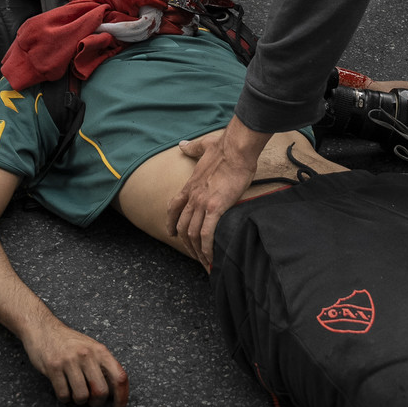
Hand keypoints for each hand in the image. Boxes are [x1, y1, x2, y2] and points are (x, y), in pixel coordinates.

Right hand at [24, 321, 128, 406]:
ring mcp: (70, 361)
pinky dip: (64, 398)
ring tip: (75, 392)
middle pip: (101, 391)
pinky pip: (63, 394)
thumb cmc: (69, 341)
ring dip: (79, 401)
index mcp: (101, 351)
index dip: (122, 397)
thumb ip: (103, 365)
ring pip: (82, 396)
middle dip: (97, 403)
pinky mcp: (53, 367)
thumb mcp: (92, 347)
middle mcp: (87, 355)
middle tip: (92, 402)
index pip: (119, 378)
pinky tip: (64, 389)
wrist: (43, 328)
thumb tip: (114, 391)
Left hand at [166, 117, 271, 268]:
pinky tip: (211, 258)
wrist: (236, 149)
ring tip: (204, 262)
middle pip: (182, 225)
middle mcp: (193, 196)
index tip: (172, 233)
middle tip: (193, 254)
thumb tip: (183, 144)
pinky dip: (207, 248)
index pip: (173, 207)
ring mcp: (202, 203)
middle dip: (186, 243)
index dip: (170, 222)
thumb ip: (192, 148)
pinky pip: (206, 233)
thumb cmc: (225, 147)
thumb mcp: (204, 147)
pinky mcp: (216, 207)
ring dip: (197, 250)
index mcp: (190, 185)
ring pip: (192, 233)